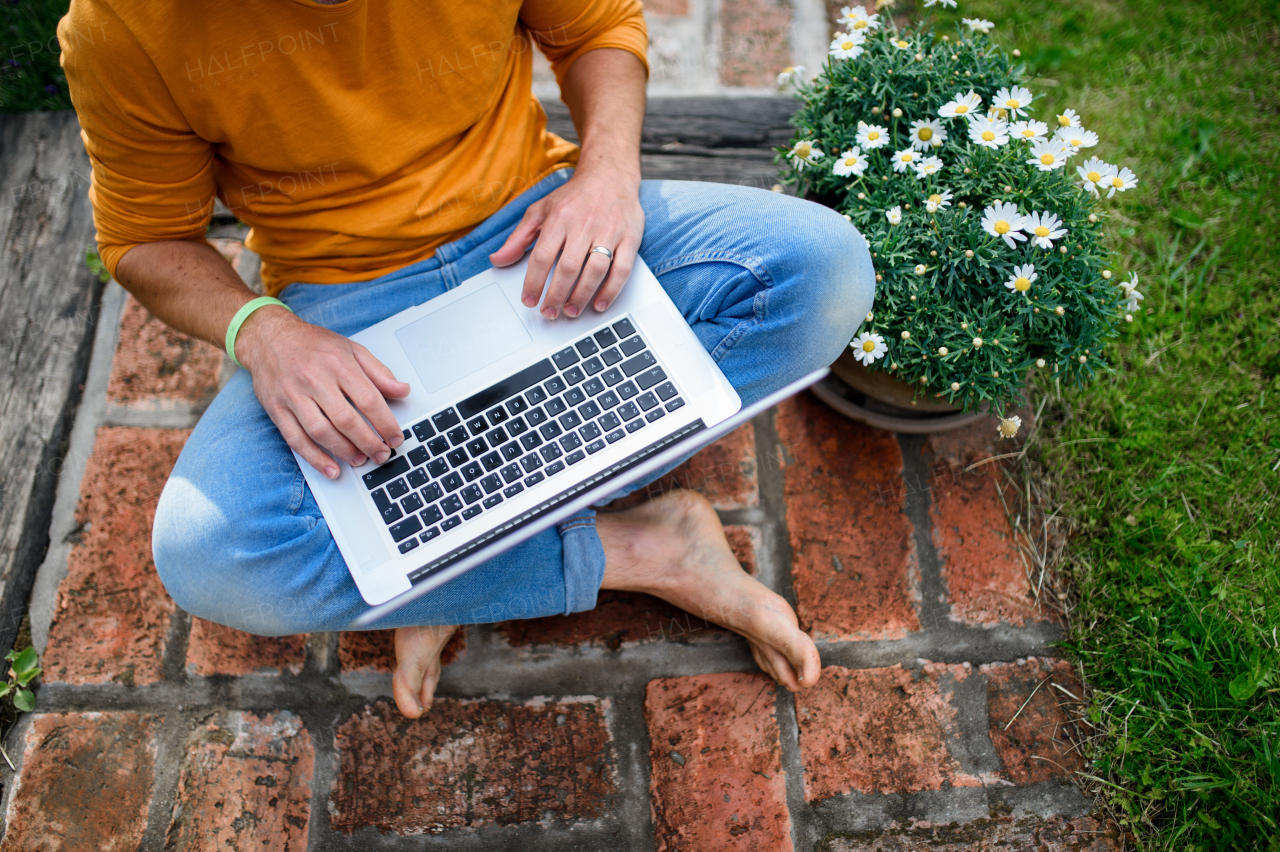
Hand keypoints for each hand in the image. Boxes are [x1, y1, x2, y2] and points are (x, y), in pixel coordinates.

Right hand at [235, 306, 409, 478]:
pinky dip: (314, 457)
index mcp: (338, 364)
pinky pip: (295, 438)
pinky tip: (330, 468)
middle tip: (382, 454)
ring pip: (321, 431)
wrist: (268, 337)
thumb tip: (403, 390)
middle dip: (368, 442)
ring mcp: (293, 395)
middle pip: (346, 419)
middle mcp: (314, 379)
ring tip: (361, 460)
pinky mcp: (276, 408)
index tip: (396, 438)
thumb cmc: (312, 344)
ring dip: (344, 451)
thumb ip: (378, 372)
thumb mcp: (351, 349)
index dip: (386, 423)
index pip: (368, 399)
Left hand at [489, 168, 642, 319]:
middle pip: (568, 267)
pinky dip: (611, 290)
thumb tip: (498, 260)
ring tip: (571, 311)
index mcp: (559, 218)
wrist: (610, 175)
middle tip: (549, 313)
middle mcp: (584, 225)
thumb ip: (519, 238)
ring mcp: (609, 232)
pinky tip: (599, 303)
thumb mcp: (540, 211)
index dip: (534, 282)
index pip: (543, 256)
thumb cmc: (574, 197)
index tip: (529, 300)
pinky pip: (622, 269)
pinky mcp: (629, 238)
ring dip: (582, 296)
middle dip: (556, 295)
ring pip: (595, 270)